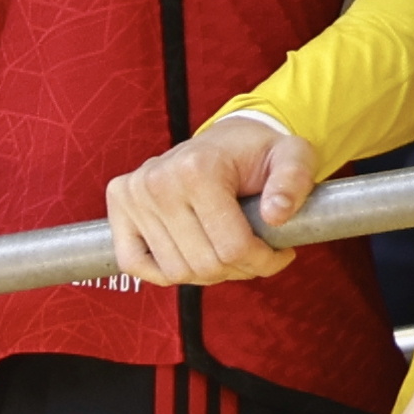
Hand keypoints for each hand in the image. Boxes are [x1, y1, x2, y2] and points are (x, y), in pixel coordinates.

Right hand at [103, 114, 315, 283]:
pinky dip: (165, 271)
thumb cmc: (258, 153)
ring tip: (224, 248)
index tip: (279, 252)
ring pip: (176, 272)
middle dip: (239, 268)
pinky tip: (189, 253)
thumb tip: (276, 215)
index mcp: (197, 168)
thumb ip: (294, 181)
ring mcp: (133, 194)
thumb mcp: (293, 156)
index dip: (265, 261)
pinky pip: (136, 265)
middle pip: (205, 265)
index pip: (233, 247)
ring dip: (208, 272)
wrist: (223, 140)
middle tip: (253, 252)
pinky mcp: (119, 207)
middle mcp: (157, 181)